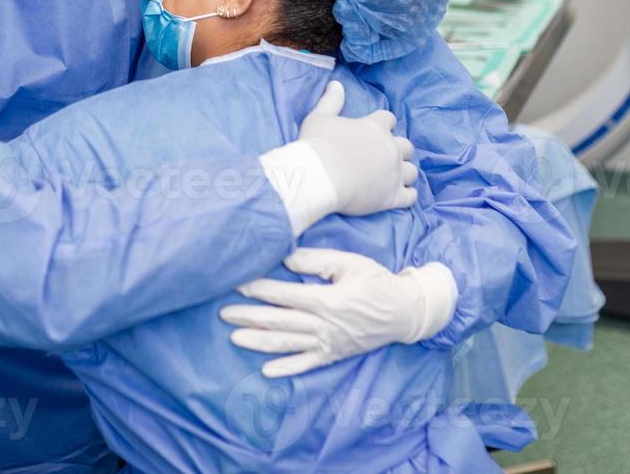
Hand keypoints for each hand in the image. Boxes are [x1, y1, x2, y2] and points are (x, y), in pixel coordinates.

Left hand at [220, 249, 457, 376]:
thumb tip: (285, 259)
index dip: (259, 290)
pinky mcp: (334, 355)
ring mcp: (329, 344)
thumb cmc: (377, 282)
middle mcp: (324, 325)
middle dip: (249, 316)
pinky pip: (307, 365)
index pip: (285, 295)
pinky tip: (266, 371)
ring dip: (259, 342)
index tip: (236, 284)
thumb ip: (316, 261)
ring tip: (235, 338)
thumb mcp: (350, 263)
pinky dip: (286, 369)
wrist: (405, 312)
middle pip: (280, 321)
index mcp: (327, 300)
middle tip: (223, 313)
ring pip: (288, 345)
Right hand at [257, 82, 418, 232]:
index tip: (374, 130)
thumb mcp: (319, 117)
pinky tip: (401, 195)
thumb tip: (336, 83)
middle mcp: (390, 148)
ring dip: (404, 172)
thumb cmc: (317, 145)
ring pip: (412, 171)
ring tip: (393, 177)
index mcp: (375, 127)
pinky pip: (410, 196)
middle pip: (406, 146)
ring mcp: (394, 173)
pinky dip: (407, 195)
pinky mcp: (392, 196)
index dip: (383, 124)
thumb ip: (331, 100)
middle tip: (384, 156)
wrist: (319, 177)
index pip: (388, 119)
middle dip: (398, 150)